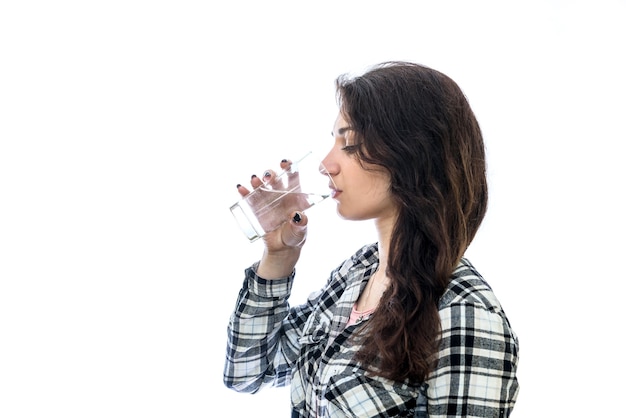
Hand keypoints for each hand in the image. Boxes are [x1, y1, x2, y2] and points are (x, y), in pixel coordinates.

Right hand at [237, 159, 308, 276]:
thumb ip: (300, 224)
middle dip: (271, 174)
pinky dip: (245, 192)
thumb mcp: (300, 231)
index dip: (289, 168)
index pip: (292, 178)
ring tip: (254, 180)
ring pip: (261, 186)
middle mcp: (280, 195)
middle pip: (275, 180)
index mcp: (294, 196)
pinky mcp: (257, 209)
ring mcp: (267, 201)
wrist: (282, 249)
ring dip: (257, 181)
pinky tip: (241, 188)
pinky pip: (250, 198)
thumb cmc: (295, 236)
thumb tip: (298, 216)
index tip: (285, 163)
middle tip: (268, 176)